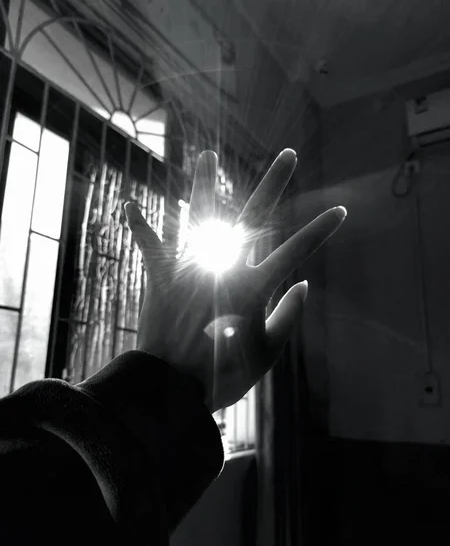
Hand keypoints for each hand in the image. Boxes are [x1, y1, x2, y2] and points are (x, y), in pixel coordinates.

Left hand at [125, 149, 345, 412]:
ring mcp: (191, 270)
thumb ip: (288, 316)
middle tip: (287, 155)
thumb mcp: (267, 354)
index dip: (320, 232)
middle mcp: (222, 267)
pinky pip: (151, 249)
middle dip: (273, 184)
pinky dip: (141, 228)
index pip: (295, 252)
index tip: (340, 212)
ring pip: (199, 219)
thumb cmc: (224, 376)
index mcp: (252, 287)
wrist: (172, 390)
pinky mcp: (162, 280)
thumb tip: (305, 285)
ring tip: (206, 155)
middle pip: (253, 218)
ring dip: (203, 185)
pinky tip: (130, 205)